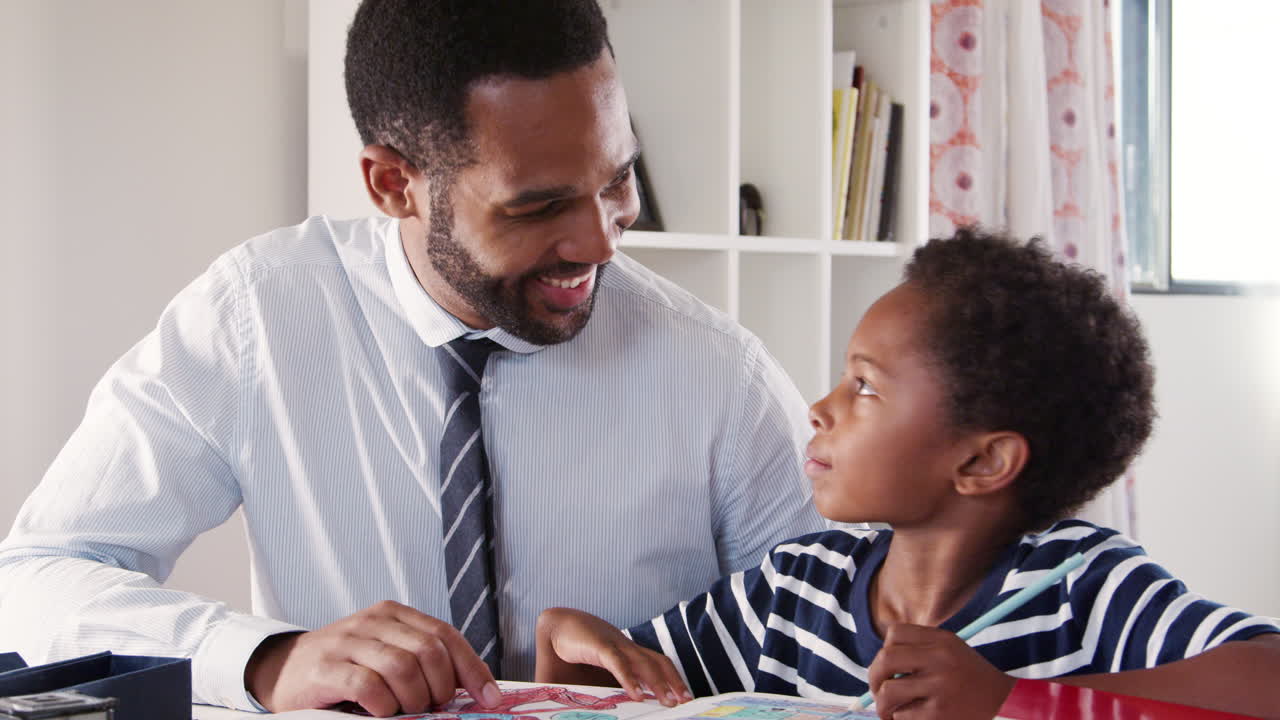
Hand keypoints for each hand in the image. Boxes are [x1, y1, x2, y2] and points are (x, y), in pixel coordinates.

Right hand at [244, 600, 501, 716]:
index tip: (492, 698)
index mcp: (395, 614)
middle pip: (428, 651)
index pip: (445, 635)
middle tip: (434, 707)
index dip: (473, 668)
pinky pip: (368, 685)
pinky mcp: (326, 668)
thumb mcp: (386, 654)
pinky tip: (383, 713)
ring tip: (408, 711)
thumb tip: (474, 689)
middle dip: (441, 687)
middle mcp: (373, 621)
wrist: (284, 669)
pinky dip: (384, 705)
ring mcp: (348, 642)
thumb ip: (422, 662)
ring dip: (414, 699)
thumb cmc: (346, 667)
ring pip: (401, 667)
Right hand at [535, 607, 691, 706]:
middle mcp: (626, 649)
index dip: (672, 678)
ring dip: (659, 682)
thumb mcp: (590, 680)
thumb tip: (603, 714)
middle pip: (658, 663)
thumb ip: (600, 695)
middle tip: (686, 701)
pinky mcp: (599, 645)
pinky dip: (629, 678)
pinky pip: (618, 663)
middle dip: (674, 682)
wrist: (551, 628)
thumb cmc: (570, 656)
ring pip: (644, 663)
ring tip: (670, 701)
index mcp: (627, 655)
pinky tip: (637, 695)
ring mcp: (615, 645)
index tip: (684, 697)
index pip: (656, 664)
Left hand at [863, 623, 1014, 719]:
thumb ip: (920, 647)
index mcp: (942, 640)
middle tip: (875, 690)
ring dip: (881, 705)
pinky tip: (909, 719)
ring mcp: (940, 687)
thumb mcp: (952, 651)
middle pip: (885, 659)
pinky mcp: (940, 713)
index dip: (884, 649)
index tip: (889, 666)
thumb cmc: (971, 679)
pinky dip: (900, 719)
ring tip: (886, 711)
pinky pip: (903, 715)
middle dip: (872, 677)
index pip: (894, 633)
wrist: (1006, 705)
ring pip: (888, 691)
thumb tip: (878, 663)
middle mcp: (941, 659)